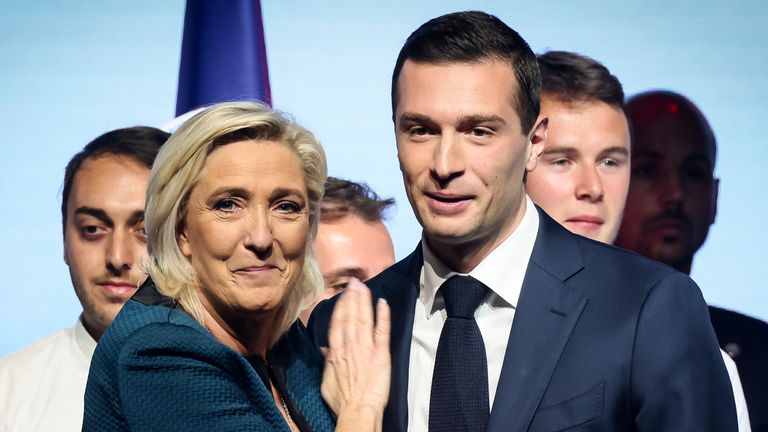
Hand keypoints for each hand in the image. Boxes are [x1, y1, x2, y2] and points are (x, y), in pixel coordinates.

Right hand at [321, 279, 390, 428]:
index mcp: (336, 352)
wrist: (358, 410)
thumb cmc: (342, 400)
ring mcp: (366, 349)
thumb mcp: (326, 380)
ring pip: (363, 319)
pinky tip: (383, 303)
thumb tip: (327, 350)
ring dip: (363, 301)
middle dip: (352, 297)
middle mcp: (349, 346)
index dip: (341, 306)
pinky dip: (382, 316)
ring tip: (364, 287)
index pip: (337, 323)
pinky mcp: (381, 354)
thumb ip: (327, 362)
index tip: (343, 294)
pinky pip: (382, 331)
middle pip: (350, 316)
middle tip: (354, 282)